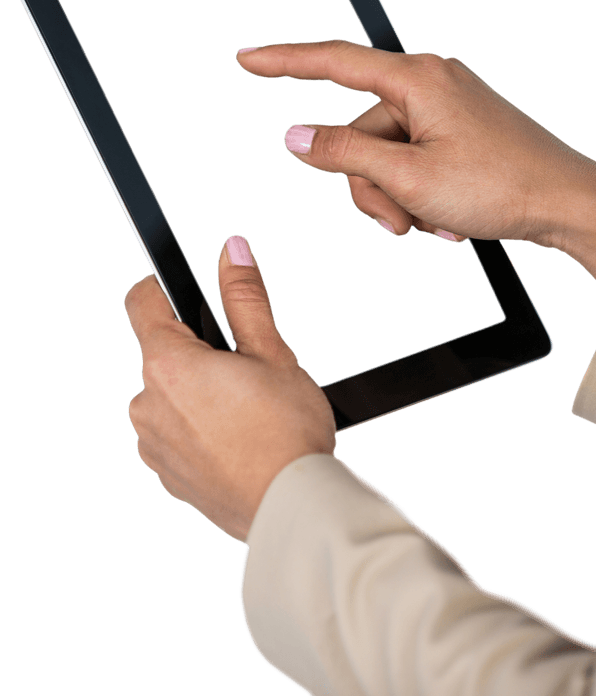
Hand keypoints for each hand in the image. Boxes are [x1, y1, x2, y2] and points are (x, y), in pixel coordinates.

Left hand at [124, 235, 335, 542]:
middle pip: (164, 356)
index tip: (183, 289)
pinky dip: (201, 432)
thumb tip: (232, 250)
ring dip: (200, 395)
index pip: (142, 304)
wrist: (290, 507)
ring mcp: (152, 445)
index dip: (162, 288)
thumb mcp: (274, 354)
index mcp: (170, 367)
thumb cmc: (287, 433)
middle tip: (249, 369)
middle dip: (200, 354)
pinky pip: (176, 437)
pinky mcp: (166, 476)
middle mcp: (147, 405)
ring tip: (250, 413)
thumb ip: (245, 299)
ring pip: (170, 399)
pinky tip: (241, 441)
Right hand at [236, 40, 595, 247]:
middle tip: (400, 223)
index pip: (334, 62)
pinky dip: (423, 194)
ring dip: (400, 198)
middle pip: (362, 133)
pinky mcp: (463, 132)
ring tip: (434, 223)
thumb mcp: (410, 178)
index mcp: (418, 80)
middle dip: (372, 186)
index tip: (248, 57)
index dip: (285, 61)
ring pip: (389, 156)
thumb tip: (297, 136)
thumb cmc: (503, 186)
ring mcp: (451, 108)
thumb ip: (345, 154)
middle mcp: (433, 84)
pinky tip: (450, 219)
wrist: (567, 203)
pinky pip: (418, 161)